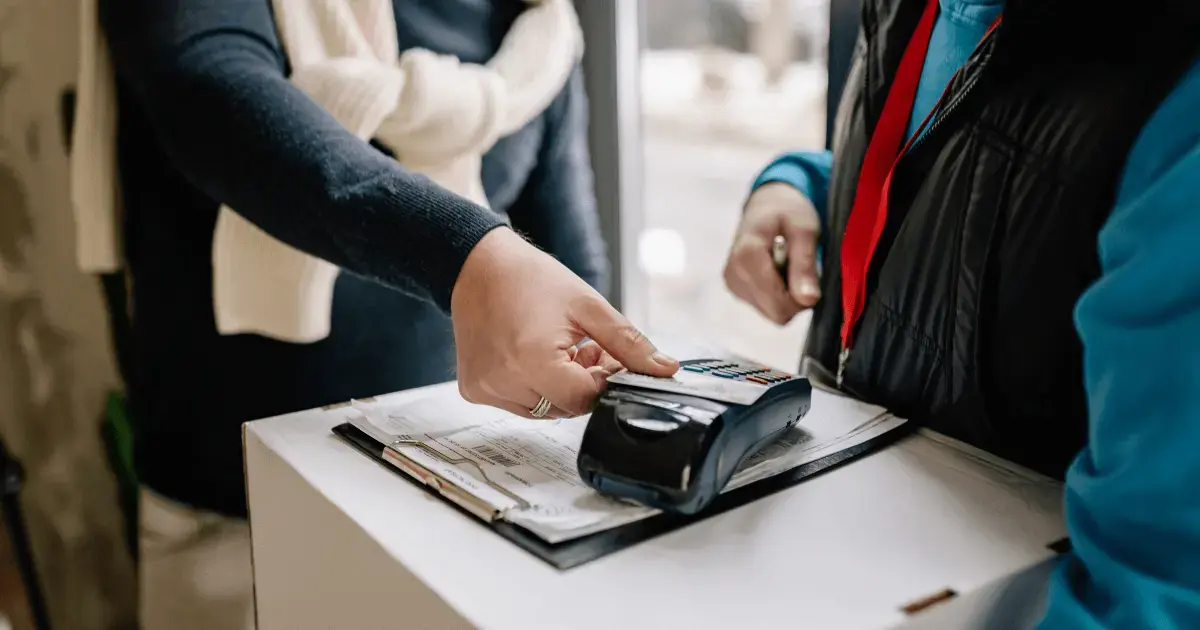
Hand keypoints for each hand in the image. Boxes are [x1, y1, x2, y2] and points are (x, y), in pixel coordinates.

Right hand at [451, 228, 678, 418]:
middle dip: (583, 385)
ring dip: (559, 388)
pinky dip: (533, 387)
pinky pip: (518, 404)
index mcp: (532, 359)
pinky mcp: (475, 390)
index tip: (605, 358)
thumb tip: (665, 369)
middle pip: (564, 408)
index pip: (585, 400)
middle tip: (584, 349)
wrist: (478, 266)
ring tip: (559, 350)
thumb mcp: (588, 306)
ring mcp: (486, 388)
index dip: (603, 382)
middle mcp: (504, 380)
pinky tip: (532, 357)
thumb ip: (629, 343)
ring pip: (543, 410)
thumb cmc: (530, 279)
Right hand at [723, 182, 821, 324]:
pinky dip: (777, 292)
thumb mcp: (805, 229)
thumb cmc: (788, 210)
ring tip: (788, 264)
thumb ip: (804, 265)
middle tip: (802, 268)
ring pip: (772, 312)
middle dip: (796, 296)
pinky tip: (778, 270)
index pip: (779, 305)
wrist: (767, 202)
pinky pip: (765, 305)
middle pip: (776, 312)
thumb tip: (808, 301)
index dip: (802, 296)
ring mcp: (732, 283)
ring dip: (787, 294)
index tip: (811, 273)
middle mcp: (733, 274)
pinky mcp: (735, 287)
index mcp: (747, 257)